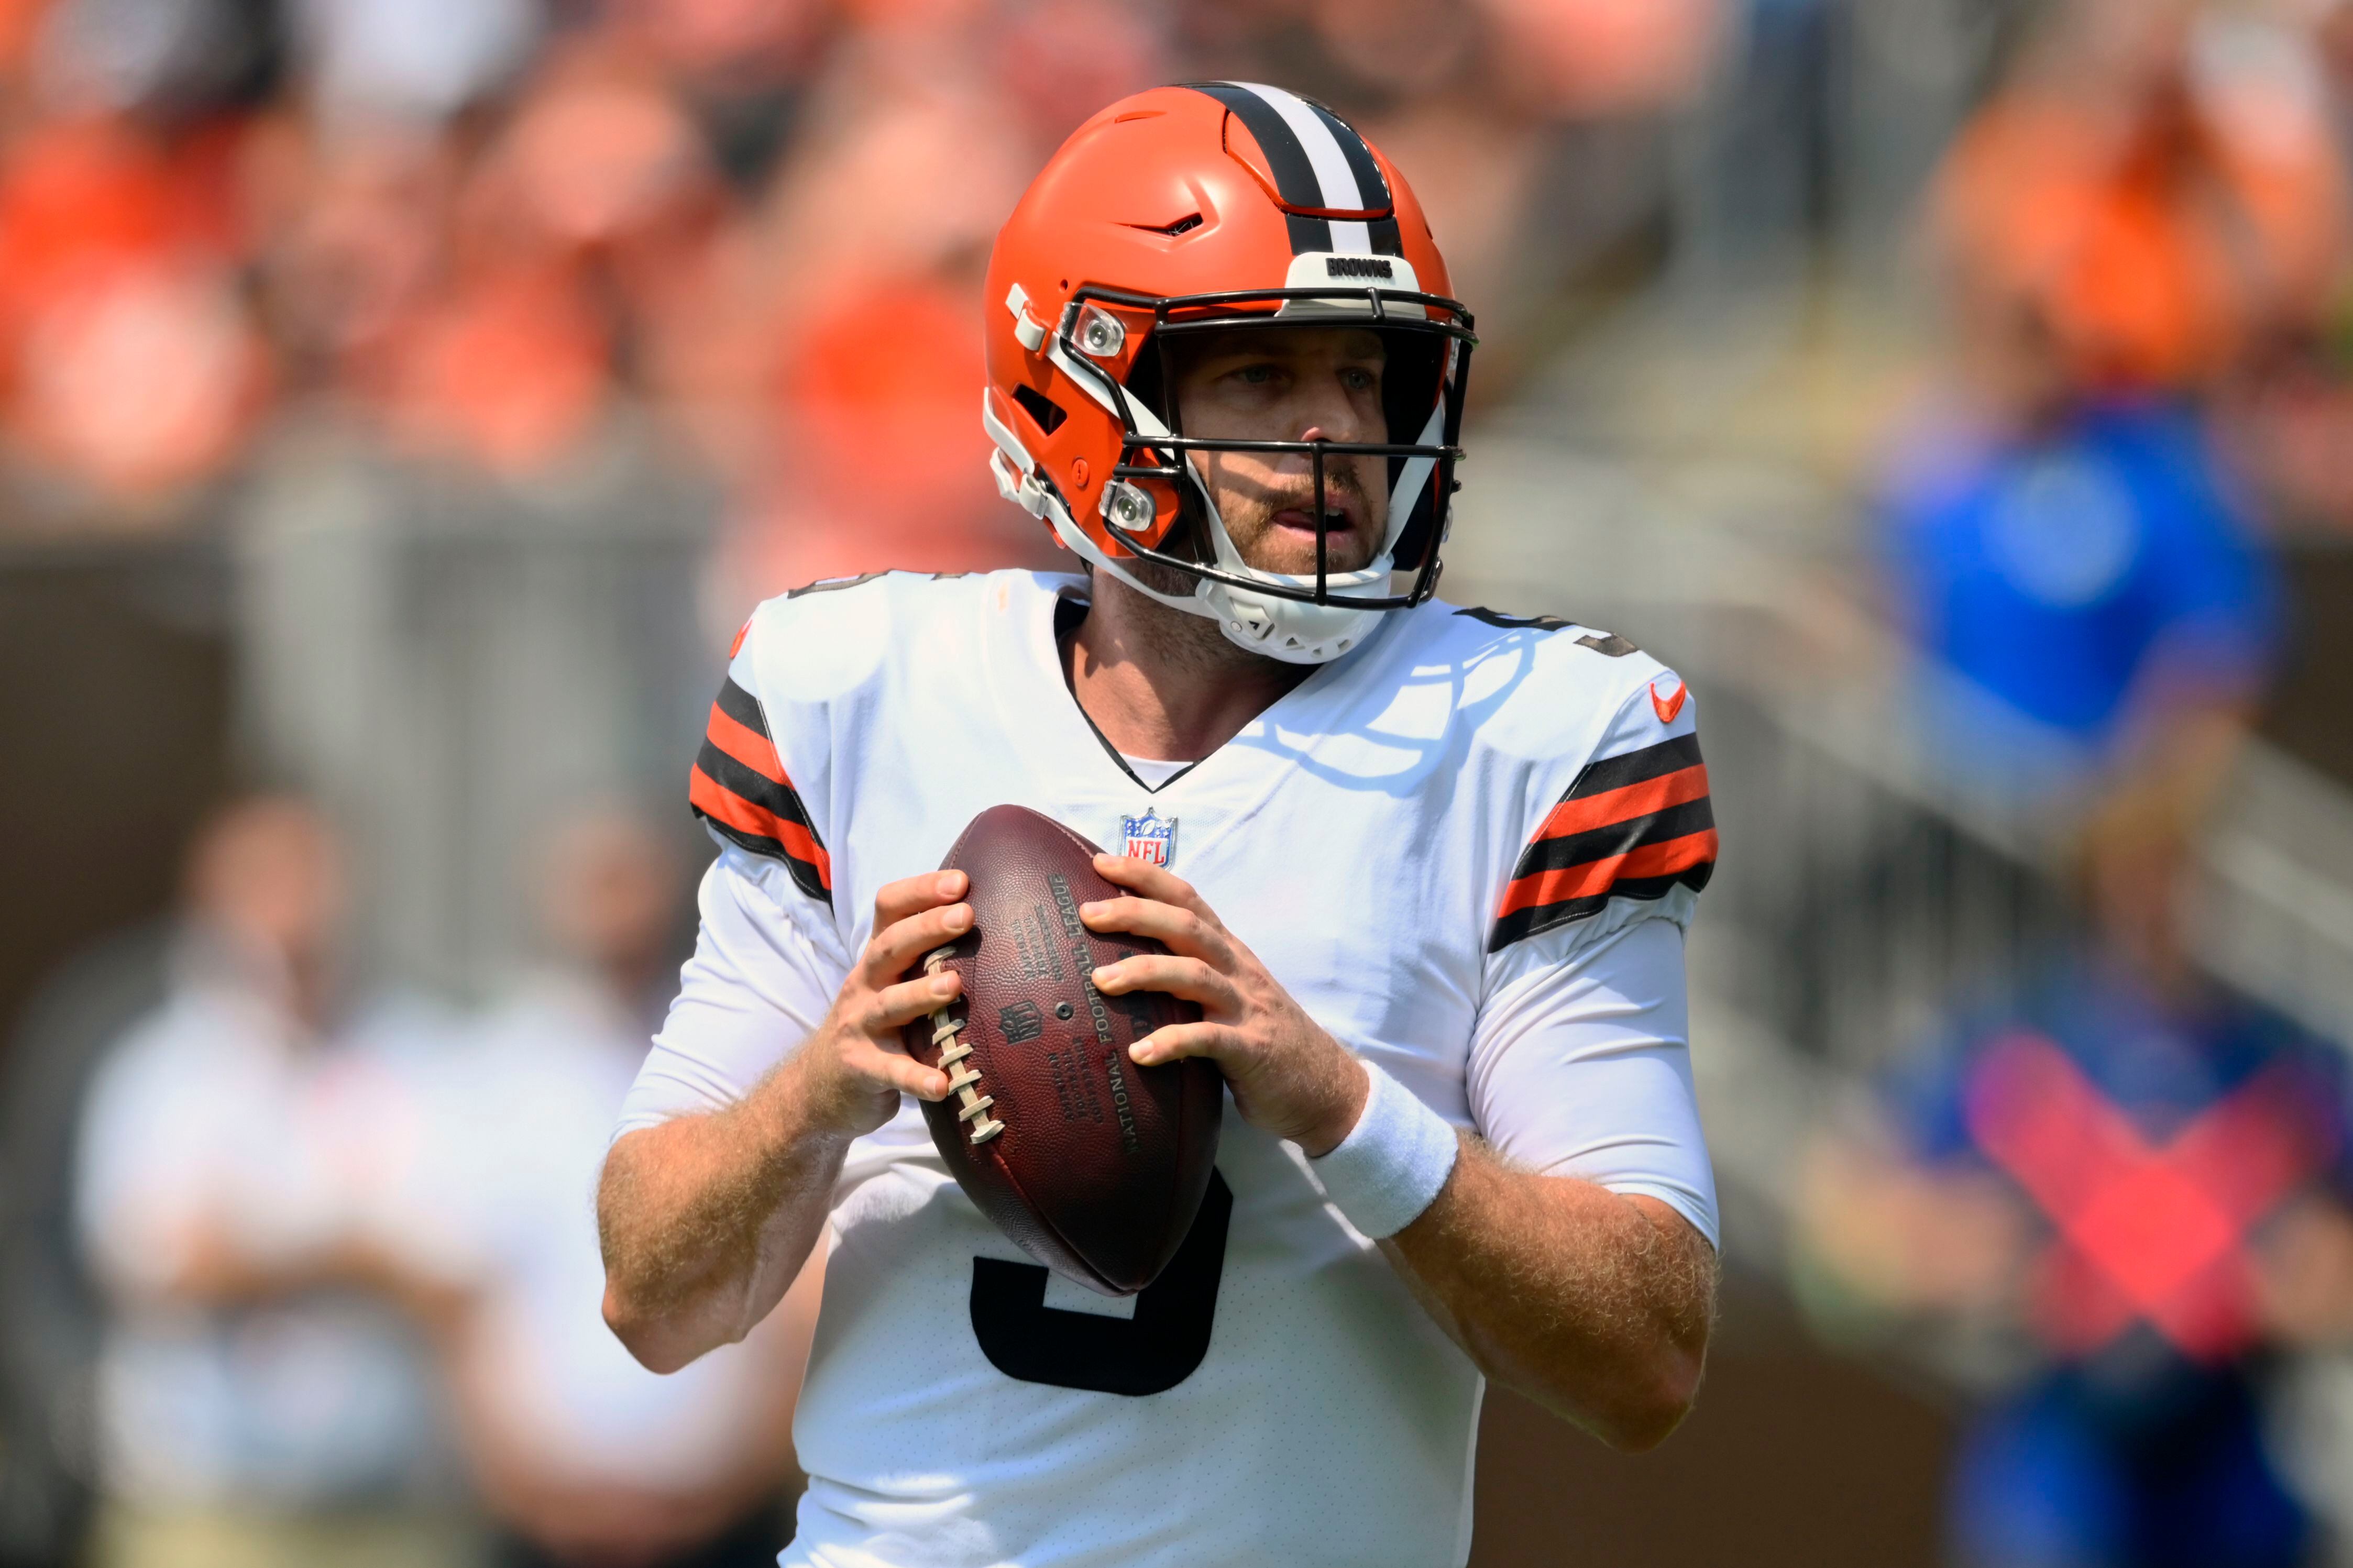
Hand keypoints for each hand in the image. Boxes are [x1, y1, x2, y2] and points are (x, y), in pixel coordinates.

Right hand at [790, 871, 967, 1137]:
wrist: (819, 1085)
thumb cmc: (876, 1023)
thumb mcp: (891, 982)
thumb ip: (924, 955)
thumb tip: (990, 918)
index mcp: (877, 958)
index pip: (889, 909)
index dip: (920, 891)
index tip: (961, 882)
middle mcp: (865, 984)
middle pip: (890, 947)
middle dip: (927, 928)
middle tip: (965, 916)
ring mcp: (860, 1026)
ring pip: (889, 1004)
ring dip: (921, 993)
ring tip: (954, 985)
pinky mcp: (862, 1068)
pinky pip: (892, 1072)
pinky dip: (917, 1077)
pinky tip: (942, 1084)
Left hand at [1080, 854, 1367, 1156]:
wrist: (1327, 1087)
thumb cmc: (1263, 1041)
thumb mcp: (1229, 996)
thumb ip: (1190, 978)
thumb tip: (1122, 968)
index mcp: (1230, 954)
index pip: (1189, 900)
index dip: (1147, 877)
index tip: (1102, 863)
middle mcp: (1238, 971)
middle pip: (1187, 926)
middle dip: (1136, 914)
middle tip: (1088, 913)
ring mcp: (1247, 1009)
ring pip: (1195, 975)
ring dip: (1145, 972)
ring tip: (1100, 982)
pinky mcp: (1252, 1050)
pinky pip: (1209, 1040)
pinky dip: (1172, 1042)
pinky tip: (1139, 1053)